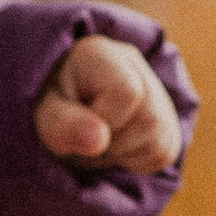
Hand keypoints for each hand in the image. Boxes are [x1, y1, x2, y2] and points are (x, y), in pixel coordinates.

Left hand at [35, 35, 185, 176]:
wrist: (66, 112)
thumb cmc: (54, 109)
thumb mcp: (47, 115)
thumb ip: (64, 125)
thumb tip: (98, 140)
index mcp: (101, 54)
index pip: (127, 92)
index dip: (105, 120)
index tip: (80, 125)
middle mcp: (137, 66)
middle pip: (148, 120)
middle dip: (111, 143)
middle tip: (85, 137)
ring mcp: (158, 94)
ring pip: (159, 142)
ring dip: (120, 154)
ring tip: (97, 141)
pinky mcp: (168, 123)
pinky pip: (162, 155)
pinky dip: (132, 161)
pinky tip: (113, 145)